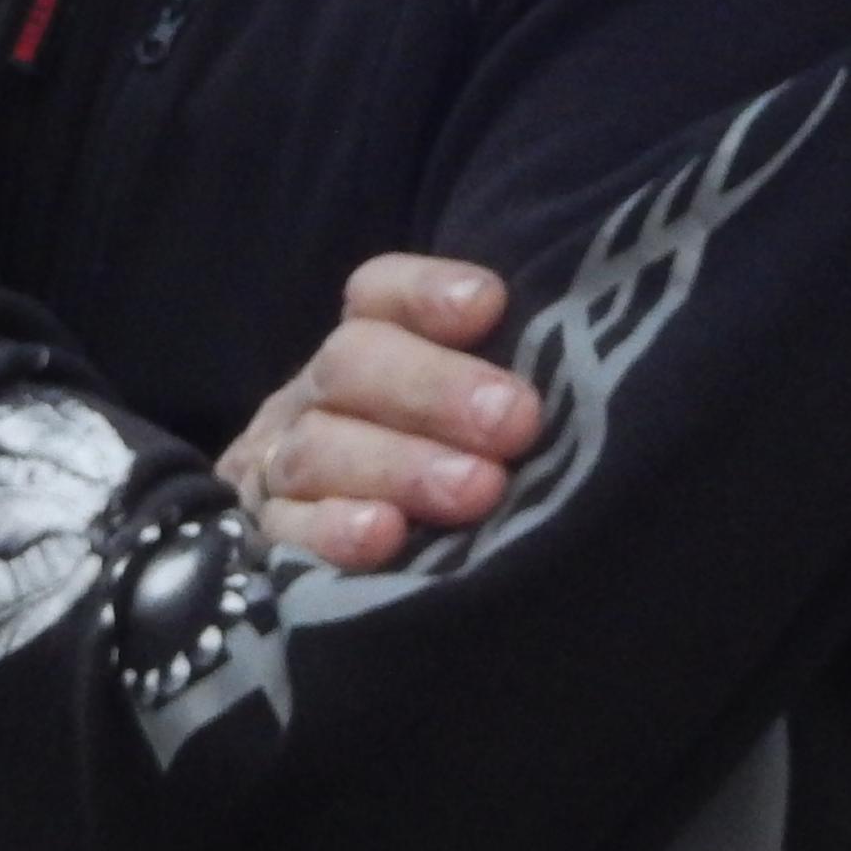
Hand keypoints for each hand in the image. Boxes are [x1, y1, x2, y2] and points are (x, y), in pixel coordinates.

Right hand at [215, 255, 539, 572]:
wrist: (322, 557)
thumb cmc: (438, 471)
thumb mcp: (466, 415)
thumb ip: (501, 386)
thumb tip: (583, 362)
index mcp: (365, 348)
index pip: (379, 295)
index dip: (426, 293)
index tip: (490, 304)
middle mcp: (317, 398)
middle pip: (352, 364)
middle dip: (436, 389)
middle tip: (515, 420)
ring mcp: (281, 469)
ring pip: (320, 447)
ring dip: (402, 465)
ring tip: (477, 489)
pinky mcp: (266, 541)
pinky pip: (286, 530)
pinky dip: (334, 530)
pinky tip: (385, 535)